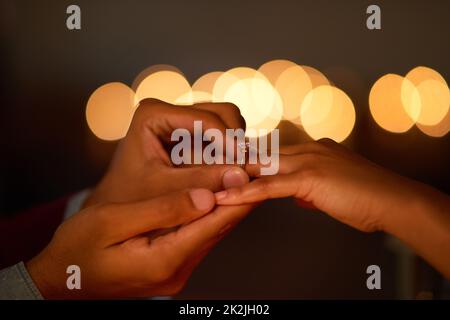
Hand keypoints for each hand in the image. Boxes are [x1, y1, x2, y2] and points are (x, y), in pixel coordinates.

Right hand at [27, 188, 251, 298]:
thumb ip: (161, 209)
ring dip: (227, 204)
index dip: (238, 195)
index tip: (254, 171)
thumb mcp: (111, 222)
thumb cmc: (78, 248)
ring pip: (213, 232)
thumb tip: (206, 196)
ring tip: (240, 174)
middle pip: (219, 228)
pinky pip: (200, 237)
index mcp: (164, 260)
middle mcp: (178, 270)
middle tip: (253, 166)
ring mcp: (177, 271)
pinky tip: (214, 195)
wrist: (61, 280)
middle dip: (238, 196)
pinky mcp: (172, 267)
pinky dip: (210, 215)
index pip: (214, 224)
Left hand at [85, 98, 248, 206]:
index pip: (206, 119)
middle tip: (245, 171)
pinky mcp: (190, 134)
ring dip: (235, 147)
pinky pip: (221, 137)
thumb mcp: (164, 190)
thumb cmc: (129, 197)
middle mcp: (169, 110)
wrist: (115, 206)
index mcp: (153, 113)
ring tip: (238, 174)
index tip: (245, 167)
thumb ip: (201, 181)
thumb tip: (242, 176)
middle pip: (223, 113)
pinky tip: (230, 174)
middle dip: (236, 142)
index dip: (230, 142)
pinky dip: (229, 153)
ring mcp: (181, 120)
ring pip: (227, 122)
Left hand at [216, 139, 449, 277]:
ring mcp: (307, 161)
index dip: (243, 159)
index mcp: (310, 150)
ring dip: (230, 176)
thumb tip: (296, 195)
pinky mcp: (310, 178)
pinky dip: (245, 193)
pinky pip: (269, 186)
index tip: (221, 165)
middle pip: (257, 154)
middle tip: (200, 167)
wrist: (393, 200)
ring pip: (259, 167)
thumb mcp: (331, 190)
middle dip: (228, 162)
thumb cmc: (366, 198)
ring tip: (203, 184)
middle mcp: (305, 149)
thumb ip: (309, 188)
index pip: (268, 152)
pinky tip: (225, 200)